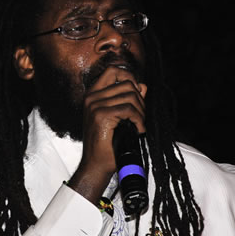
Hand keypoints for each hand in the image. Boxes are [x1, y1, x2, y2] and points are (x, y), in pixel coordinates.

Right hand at [68, 66, 146, 201]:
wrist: (96, 164)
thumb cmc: (106, 144)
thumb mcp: (118, 117)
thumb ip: (129, 99)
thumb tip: (143, 86)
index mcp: (93, 95)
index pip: (112, 71)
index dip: (129, 77)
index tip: (137, 93)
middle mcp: (92, 97)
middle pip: (127, 84)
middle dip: (140, 100)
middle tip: (140, 117)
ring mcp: (95, 106)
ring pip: (130, 96)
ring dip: (141, 112)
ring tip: (139, 125)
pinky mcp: (101, 116)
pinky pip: (129, 109)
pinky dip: (139, 120)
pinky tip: (138, 130)